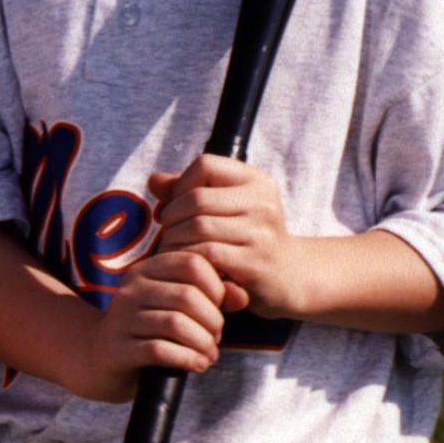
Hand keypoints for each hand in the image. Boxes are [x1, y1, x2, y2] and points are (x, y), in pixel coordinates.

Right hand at [71, 248, 225, 404]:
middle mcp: (131, 289)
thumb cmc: (148, 330)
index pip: (192, 263)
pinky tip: (197, 365)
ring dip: (202, 343)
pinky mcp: (117, 348)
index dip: (216, 286)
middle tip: (215, 338)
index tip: (219, 309)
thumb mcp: (178, 308)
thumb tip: (241, 296)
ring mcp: (121, 318)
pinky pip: (160, 350)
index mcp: (147, 269)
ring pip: (176, 324)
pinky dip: (187, 359)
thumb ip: (211, 298)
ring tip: (208, 354)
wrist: (98, 360)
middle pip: (188, 296)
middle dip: (212, 321)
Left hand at [149, 156, 298, 318]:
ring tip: (171, 250)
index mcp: (257, 181)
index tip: (177, 208)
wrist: (290, 278)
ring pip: (198, 227)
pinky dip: (188, 259)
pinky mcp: (255, 263)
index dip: (181, 185)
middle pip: (197, 199)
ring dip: (175, 240)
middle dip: (172, 217)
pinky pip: (207, 255)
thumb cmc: (249, 239)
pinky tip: (186, 266)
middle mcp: (263, 202)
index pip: (205, 165)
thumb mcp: (227, 208)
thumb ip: (190, 191)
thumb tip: (153, 180)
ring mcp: (261, 233)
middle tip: (167, 235)